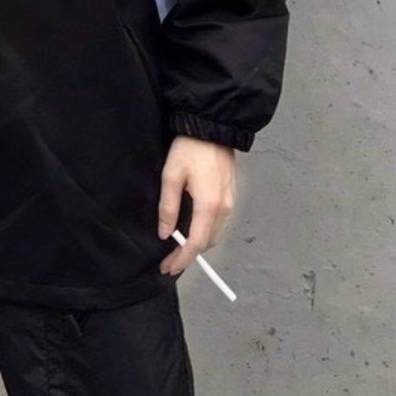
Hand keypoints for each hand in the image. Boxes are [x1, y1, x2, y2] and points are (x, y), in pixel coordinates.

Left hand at [157, 137, 235, 276]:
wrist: (213, 127)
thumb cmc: (189, 149)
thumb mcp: (171, 176)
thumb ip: (168, 207)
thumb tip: (165, 234)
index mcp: (209, 206)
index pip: (197, 243)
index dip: (182, 259)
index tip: (168, 268)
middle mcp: (224, 208)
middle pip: (208, 242)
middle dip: (189, 255)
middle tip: (169, 260)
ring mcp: (231, 201)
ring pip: (215, 233)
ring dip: (198, 244)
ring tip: (178, 249)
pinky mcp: (231, 194)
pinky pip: (219, 222)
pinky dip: (206, 231)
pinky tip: (193, 230)